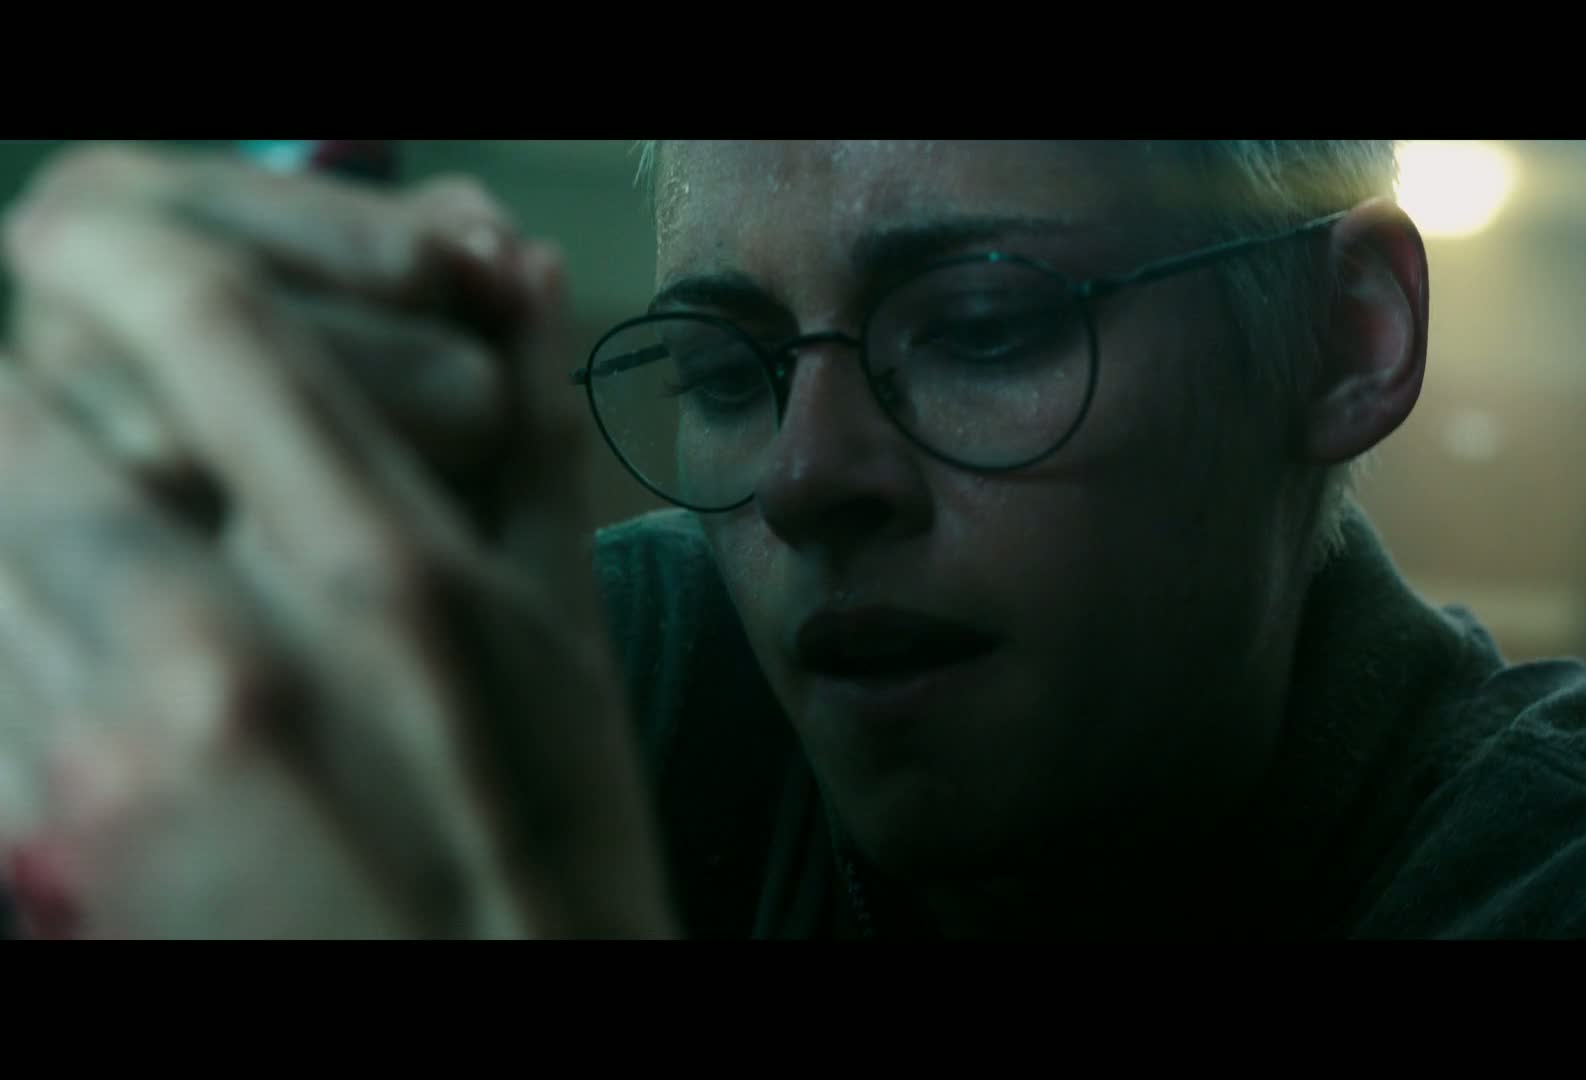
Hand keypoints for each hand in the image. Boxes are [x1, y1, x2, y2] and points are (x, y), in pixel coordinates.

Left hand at [0, 144, 675, 937]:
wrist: (495, 1061)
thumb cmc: (554, 867)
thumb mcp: (570, 645)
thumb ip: (529, 440)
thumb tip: (510, 274)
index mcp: (390, 582)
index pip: (195, 315)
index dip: (122, 253)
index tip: (113, 259)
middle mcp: (227, 660)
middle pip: (12, 416)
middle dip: (38, 395)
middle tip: (100, 422)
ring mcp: (100, 773)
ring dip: (17, 516)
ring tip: (111, 556)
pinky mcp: (28, 859)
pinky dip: (9, 632)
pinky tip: (99, 672)